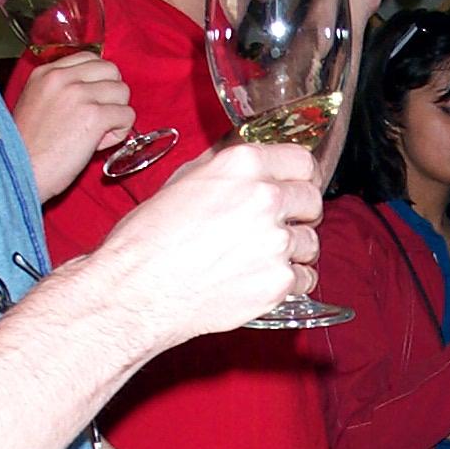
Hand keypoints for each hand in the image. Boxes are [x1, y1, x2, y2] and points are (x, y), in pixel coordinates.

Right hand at [12, 52, 135, 201]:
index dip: (99, 81)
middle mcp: (62, 78)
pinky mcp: (95, 116)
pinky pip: (127, 115)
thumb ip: (63, 91)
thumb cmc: (27, 149)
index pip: (90, 58)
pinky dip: (119, 132)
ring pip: (123, 92)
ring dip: (117, 114)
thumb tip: (97, 92)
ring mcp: (79, 94)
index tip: (91, 102)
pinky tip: (98, 144)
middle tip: (98, 118)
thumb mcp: (37, 104)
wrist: (18, 172)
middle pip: (111, 70)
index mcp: (46, 73)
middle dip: (112, 95)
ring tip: (96, 133)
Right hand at [89, 142, 322, 349]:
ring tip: (259, 258)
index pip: (302, 161)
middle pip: (312, 200)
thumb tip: (246, 158)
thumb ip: (223, 166)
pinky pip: (303, 279)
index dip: (299, 177)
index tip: (296, 186)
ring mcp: (276, 242)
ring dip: (292, 250)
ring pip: (310, 242)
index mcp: (242, 165)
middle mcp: (265, 198)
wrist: (138, 290)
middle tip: (277, 226)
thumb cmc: (148, 239)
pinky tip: (258, 279)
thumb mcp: (182, 181)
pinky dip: (287, 282)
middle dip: (299, 214)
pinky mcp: (278, 281)